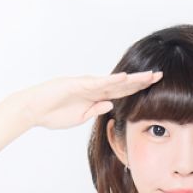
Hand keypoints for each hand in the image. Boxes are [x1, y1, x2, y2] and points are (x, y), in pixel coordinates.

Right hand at [15, 70, 162, 129]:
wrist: (33, 110)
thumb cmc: (54, 113)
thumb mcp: (80, 117)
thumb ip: (95, 110)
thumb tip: (111, 105)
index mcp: (95, 97)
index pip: (121, 93)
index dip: (137, 90)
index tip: (154, 88)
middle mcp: (93, 88)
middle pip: (122, 84)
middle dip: (141, 81)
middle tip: (159, 76)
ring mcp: (86, 85)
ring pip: (113, 81)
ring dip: (131, 79)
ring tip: (148, 76)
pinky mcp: (76, 85)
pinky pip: (97, 83)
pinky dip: (111, 81)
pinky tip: (124, 79)